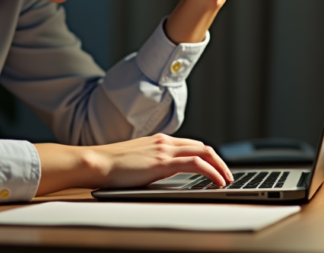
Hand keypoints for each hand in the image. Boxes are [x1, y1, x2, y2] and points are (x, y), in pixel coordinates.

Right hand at [34, 134, 232, 195]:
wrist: (96, 162)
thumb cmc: (110, 167)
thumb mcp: (137, 162)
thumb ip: (152, 164)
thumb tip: (162, 175)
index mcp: (159, 140)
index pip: (192, 144)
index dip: (208, 156)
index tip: (216, 168)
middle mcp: (165, 141)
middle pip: (202, 146)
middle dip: (219, 161)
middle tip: (227, 175)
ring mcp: (164, 150)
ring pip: (204, 152)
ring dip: (220, 166)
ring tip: (227, 180)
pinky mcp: (163, 162)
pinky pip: (197, 164)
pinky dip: (212, 172)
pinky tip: (217, 182)